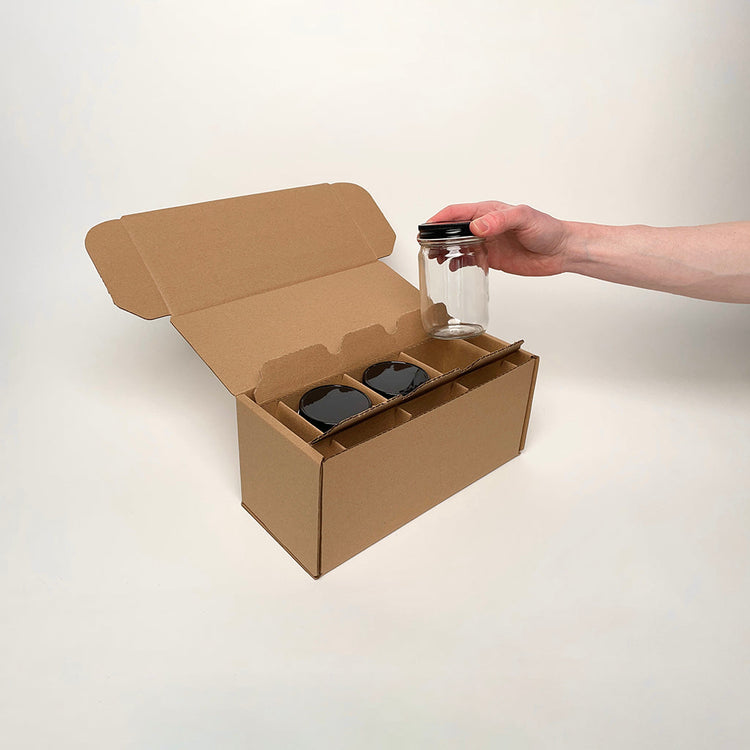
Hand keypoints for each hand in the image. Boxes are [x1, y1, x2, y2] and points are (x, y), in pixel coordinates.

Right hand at [427, 201, 570, 275]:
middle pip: (453, 229)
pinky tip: (452, 268)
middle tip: (424, 246)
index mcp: (489, 212)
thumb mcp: (524, 219)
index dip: (439, 219)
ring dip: (445, 250)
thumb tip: (477, 227)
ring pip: (459, 244)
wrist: (561, 250)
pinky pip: (470, 259)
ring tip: (434, 258)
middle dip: (436, 236)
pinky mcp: (493, 258)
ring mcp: (488, 242)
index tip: (425, 228)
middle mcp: (485, 226)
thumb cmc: (547, 229)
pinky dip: (459, 263)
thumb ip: (500, 220)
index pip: (457, 212)